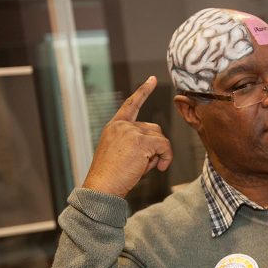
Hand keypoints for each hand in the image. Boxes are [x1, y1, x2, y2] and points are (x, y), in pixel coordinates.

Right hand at [82, 77, 172, 197]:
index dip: (143, 91)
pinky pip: (165, 146)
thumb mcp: (119, 152)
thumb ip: (135, 142)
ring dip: (159, 153)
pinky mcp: (141, 141)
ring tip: (145, 167)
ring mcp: (131, 132)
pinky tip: (158, 168)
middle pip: (154, 128)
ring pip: (160, 138)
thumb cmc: (110, 176)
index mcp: (114, 126)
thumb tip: (157, 145)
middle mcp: (122, 125)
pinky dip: (166, 157)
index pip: (131, 104)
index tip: (153, 79)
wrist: (102, 187)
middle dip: (154, 146)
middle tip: (145, 164)